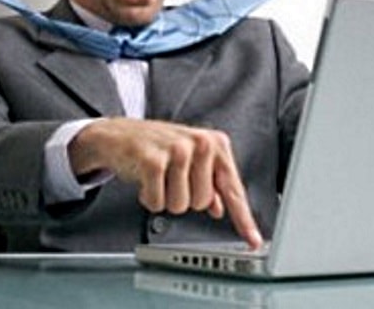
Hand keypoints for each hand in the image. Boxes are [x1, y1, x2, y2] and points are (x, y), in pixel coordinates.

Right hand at [68, 117, 262, 248]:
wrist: (121, 134)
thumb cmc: (158, 147)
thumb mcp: (191, 161)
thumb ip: (209, 185)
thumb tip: (220, 209)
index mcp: (216, 143)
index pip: (233, 188)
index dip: (243, 219)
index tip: (253, 240)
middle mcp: (201, 143)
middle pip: (202, 203)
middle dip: (184, 198)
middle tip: (172, 179)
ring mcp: (178, 150)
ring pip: (181, 206)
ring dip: (166, 199)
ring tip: (159, 178)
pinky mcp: (153, 160)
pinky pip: (158, 203)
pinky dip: (150, 198)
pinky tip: (146, 180)